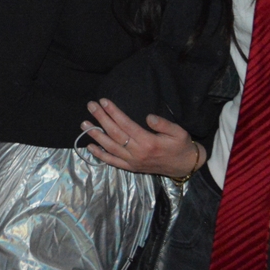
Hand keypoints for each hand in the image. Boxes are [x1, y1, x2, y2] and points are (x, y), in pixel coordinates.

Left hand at [82, 99, 199, 177]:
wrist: (185, 166)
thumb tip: (148, 117)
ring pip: (110, 148)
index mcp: (148, 142)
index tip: (103, 102)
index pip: (125, 124)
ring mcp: (133, 161)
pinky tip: (90, 147)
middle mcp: (137, 152)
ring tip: (84, 124)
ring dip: (96, 135)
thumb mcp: (179, 132)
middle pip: (114, 133)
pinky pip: (112, 162)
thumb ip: (163, 124)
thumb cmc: (181, 146)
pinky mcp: (131, 168)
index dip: (113, 112)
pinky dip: (100, 155)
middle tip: (90, 106)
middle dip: (101, 119)